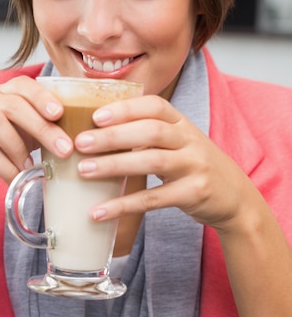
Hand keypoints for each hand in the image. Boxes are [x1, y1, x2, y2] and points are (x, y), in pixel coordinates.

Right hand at [0, 76, 73, 202]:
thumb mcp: (22, 136)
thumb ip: (43, 128)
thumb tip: (81, 136)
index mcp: (1, 94)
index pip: (22, 85)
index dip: (42, 96)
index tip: (61, 113)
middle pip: (13, 104)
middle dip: (41, 127)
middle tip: (64, 149)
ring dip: (19, 147)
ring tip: (33, 167)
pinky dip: (4, 166)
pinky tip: (16, 178)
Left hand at [75, 94, 257, 230]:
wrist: (235, 197)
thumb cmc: (192, 164)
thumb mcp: (177, 141)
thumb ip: (146, 132)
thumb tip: (94, 129)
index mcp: (181, 122)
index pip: (154, 106)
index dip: (125, 108)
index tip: (96, 115)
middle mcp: (190, 140)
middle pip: (151, 131)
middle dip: (114, 135)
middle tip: (81, 142)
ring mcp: (195, 166)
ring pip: (152, 161)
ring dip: (115, 165)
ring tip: (84, 170)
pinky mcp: (194, 193)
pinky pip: (155, 199)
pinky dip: (124, 205)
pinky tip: (100, 211)